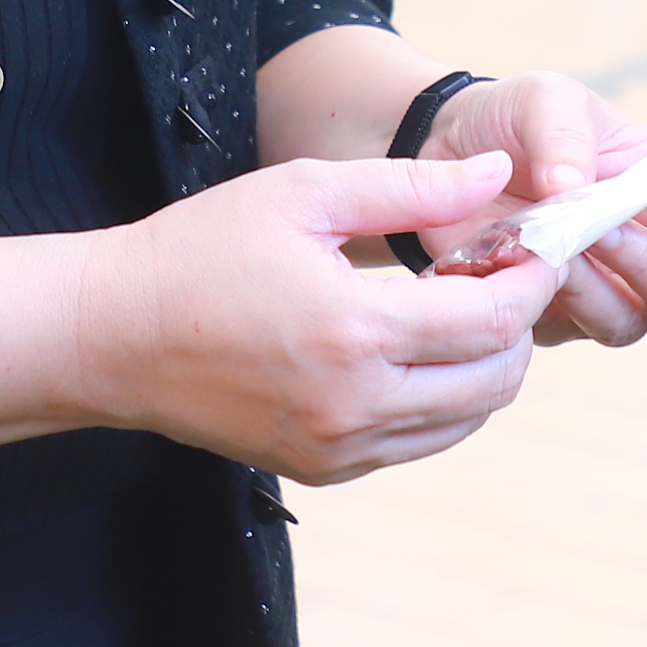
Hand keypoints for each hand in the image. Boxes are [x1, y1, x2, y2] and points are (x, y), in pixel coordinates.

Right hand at [78, 152, 562, 484]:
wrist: (113, 335)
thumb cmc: (202, 249)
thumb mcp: (305, 193)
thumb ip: (412, 185)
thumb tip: (501, 176)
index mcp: (353, 330)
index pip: (493, 319)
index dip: (532, 278)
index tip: (534, 244)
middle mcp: (354, 405)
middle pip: (496, 379)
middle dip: (519, 323)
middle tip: (500, 271)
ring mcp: (338, 448)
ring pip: (466, 419)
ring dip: (485, 363)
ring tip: (457, 305)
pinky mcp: (323, 469)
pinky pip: (419, 441)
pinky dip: (442, 398)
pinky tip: (415, 346)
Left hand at [417, 71, 646, 348]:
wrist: (448, 155)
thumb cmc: (519, 122)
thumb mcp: (543, 100)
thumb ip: (565, 134)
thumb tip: (574, 191)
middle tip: (601, 229)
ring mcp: (611, 293)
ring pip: (633, 321)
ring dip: (594, 284)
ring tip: (548, 240)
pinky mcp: (560, 320)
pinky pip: (569, 330)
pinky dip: (546, 297)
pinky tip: (516, 259)